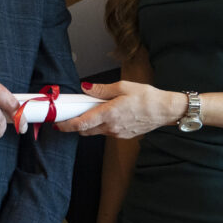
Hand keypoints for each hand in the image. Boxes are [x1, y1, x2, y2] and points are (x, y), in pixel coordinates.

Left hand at [55, 81, 179, 138]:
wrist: (165, 110)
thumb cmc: (147, 97)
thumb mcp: (123, 87)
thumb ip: (101, 90)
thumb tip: (85, 88)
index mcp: (109, 114)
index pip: (81, 124)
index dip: (66, 125)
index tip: (57, 123)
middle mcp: (111, 127)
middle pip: (85, 130)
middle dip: (76, 124)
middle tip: (71, 114)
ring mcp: (117, 133)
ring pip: (96, 131)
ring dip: (90, 124)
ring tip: (93, 110)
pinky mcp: (123, 135)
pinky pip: (107, 132)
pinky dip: (101, 125)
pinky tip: (107, 114)